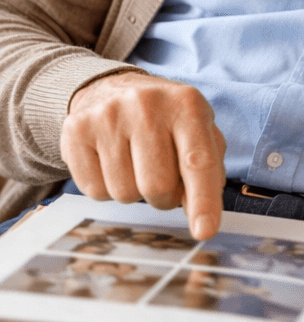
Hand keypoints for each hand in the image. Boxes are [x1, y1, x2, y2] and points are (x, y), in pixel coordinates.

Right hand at [61, 71, 226, 239]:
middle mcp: (146, 105)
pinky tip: (111, 162)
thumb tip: (202, 213)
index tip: (204, 232)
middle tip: (163, 180)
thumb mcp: (198, 131)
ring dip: (135, 192)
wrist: (110, 89)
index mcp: (186, 105)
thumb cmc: (165, 120)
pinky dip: (107, 188)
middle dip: (164, 198)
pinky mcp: (76, 130)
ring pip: (124, 193)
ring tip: (135, 164)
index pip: (197, 161)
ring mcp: (107, 116)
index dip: (203, 201)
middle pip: (157, 187)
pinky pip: (94, 190)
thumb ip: (209, 170)